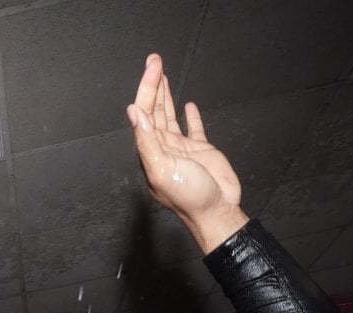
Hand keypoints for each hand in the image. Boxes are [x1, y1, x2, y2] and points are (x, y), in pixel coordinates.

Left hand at [127, 53, 246, 252]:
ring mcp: (181, 148)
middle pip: (155, 109)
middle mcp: (163, 147)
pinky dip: (189, 115)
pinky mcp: (200, 149)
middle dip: (154, 84)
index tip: (153, 67)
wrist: (217, 212)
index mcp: (150, 151)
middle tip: (156, 60)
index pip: (145, 113)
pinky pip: (193, 128)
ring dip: (165, 95)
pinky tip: (188, 105)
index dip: (148, 89)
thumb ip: (147, 141)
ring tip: (163, 74)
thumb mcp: (163, 169)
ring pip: (169, 115)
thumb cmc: (190, 197)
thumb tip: (135, 113)